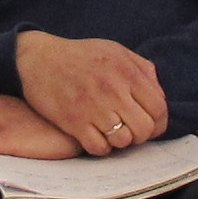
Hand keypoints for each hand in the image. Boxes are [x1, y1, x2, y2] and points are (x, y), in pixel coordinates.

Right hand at [14, 30, 168, 155]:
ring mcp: (93, 108)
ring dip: (120, 141)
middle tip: (131, 130)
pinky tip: (96, 136)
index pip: (159, 108)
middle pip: (145, 128)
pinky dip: (101, 147)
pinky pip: (99, 148)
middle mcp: (113, 90)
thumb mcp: (115, 50)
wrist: (37, 59)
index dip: (159, 121)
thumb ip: (142, 69)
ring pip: (123, 141)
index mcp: (126, 72)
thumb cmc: (79, 55)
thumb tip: (160, 94)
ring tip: (112, 132)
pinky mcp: (73, 122)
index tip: (150, 124)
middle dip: (142, 134)